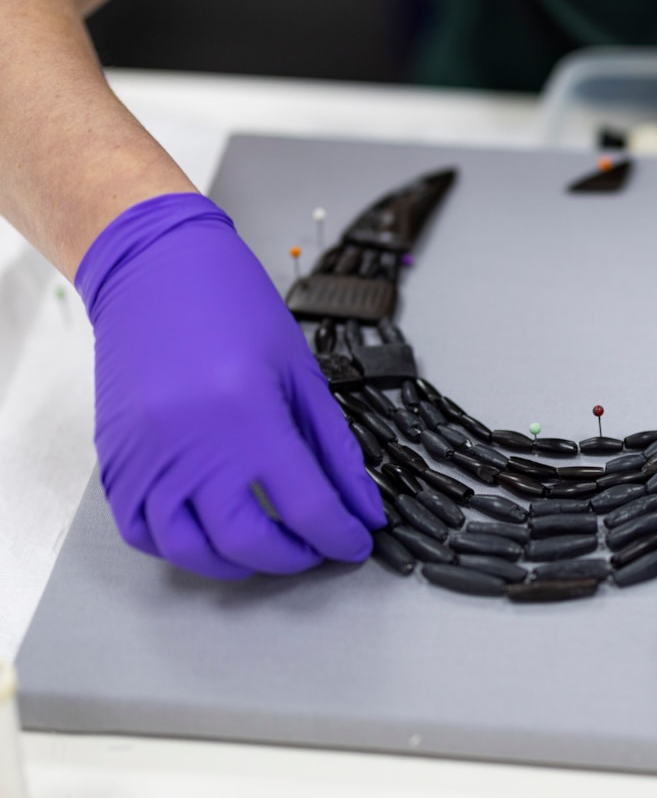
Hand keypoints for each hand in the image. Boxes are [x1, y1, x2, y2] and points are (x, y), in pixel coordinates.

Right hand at [77, 193, 383, 578]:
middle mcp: (191, 446)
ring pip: (191, 550)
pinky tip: (212, 535)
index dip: (341, 534)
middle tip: (317, 547)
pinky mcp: (116, 460)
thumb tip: (363, 506)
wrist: (154, 270)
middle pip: (249, 541)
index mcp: (247, 417)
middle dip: (295, 557)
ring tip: (269, 547)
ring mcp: (146, 458)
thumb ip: (334, 449)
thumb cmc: (231, 308)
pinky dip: (180, 547)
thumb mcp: (302, 374)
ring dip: (237, 563)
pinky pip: (141, 530)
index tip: (356, 540)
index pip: (307, 507)